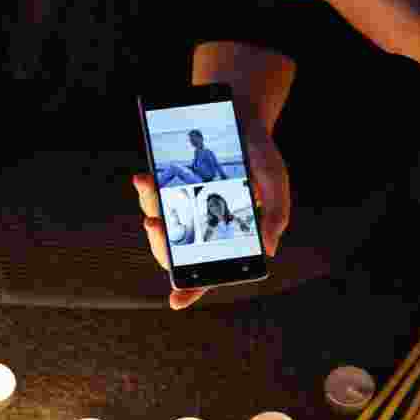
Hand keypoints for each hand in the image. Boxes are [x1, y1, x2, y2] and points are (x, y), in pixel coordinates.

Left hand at [132, 127, 289, 309]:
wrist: (242, 118)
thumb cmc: (261, 157)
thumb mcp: (275, 184)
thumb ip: (275, 216)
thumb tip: (269, 250)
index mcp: (228, 234)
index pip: (210, 270)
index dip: (192, 290)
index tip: (176, 301)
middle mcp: (202, 225)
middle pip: (175, 251)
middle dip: (160, 243)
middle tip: (154, 225)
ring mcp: (183, 206)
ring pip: (159, 222)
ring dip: (148, 209)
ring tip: (146, 187)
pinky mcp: (169, 186)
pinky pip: (152, 195)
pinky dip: (145, 189)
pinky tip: (143, 178)